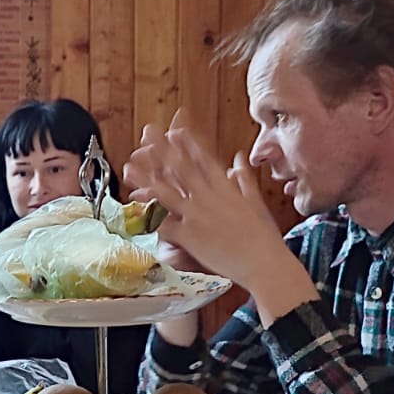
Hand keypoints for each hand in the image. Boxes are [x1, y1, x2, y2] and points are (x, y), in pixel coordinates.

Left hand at [122, 117, 287, 289]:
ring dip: (145, 179)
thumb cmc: (263, 236)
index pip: (203, 160)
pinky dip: (148, 214)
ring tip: (129, 168)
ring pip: (165, 192)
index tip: (174, 130)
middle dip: (162, 149)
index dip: (187, 144)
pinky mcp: (189, 236)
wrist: (263, 263)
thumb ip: (245, 179)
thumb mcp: (256, 202)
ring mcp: (197, 215)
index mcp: (226, 188)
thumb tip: (239, 158)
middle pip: (180, 168)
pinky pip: (163, 222)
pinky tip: (135, 207)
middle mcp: (209, 197)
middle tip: (147, 133)